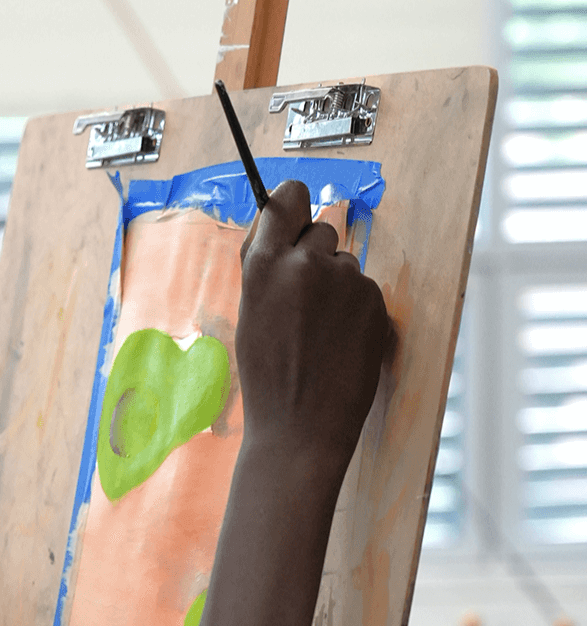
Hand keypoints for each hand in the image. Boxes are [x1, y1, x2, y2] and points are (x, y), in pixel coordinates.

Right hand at [237, 180, 391, 468]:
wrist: (301, 427)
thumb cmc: (267, 376)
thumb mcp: (249, 311)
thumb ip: (266, 266)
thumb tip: (279, 227)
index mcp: (264, 264)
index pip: (287, 198)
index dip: (293, 204)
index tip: (294, 213)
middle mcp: (306, 263)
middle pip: (322, 231)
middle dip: (315, 255)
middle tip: (302, 299)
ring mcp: (346, 282)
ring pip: (345, 265)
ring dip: (336, 287)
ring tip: (319, 332)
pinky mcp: (376, 302)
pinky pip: (365, 292)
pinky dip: (355, 311)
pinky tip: (338, 343)